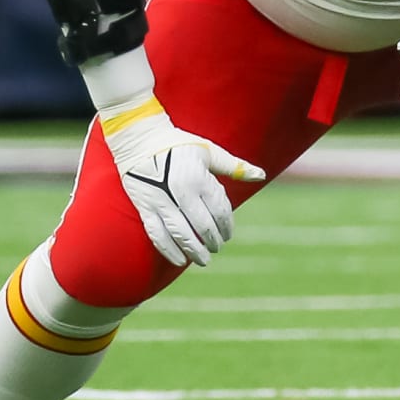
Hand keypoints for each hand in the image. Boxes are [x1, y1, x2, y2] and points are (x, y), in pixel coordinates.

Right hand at [101, 99, 265, 266]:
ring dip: (194, 250)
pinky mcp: (145, 207)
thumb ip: (234, 166)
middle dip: (213, 240)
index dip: (226, 226)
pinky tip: (179, 260)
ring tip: (204, 260)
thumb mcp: (209, 151)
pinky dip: (169, 250)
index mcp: (199, 178)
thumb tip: (261, 175)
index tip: (228, 234)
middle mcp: (181, 191)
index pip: (219, 210)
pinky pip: (157, 234)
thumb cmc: (178, 144)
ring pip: (181, 234)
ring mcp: (161, 201)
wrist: (138, 139)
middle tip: (217, 247)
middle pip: (203, 225)